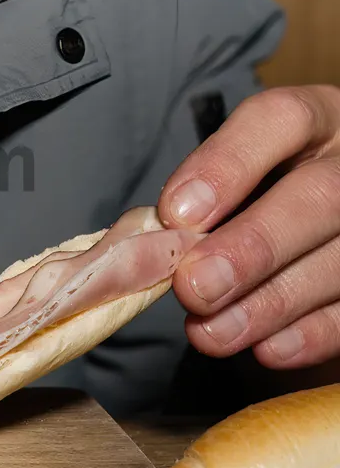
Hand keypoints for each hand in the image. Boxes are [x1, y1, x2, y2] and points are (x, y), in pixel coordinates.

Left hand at [158, 86, 339, 371]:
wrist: (312, 228)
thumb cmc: (258, 195)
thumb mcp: (233, 176)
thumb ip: (194, 203)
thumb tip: (148, 248)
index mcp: (317, 119)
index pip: (279, 120)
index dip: (226, 165)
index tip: (175, 213)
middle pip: (320, 196)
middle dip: (252, 245)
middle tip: (194, 286)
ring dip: (271, 303)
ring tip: (211, 332)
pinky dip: (310, 335)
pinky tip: (265, 349)